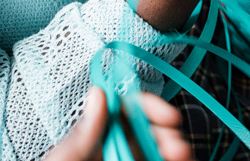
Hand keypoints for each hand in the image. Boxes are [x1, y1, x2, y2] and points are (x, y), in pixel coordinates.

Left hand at [44, 88, 190, 160]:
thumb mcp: (67, 159)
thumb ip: (84, 132)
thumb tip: (99, 94)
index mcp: (95, 137)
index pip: (127, 110)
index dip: (150, 108)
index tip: (167, 117)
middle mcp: (113, 149)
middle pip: (150, 132)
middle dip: (169, 134)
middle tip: (177, 146)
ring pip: (158, 152)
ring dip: (175, 151)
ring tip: (182, 156)